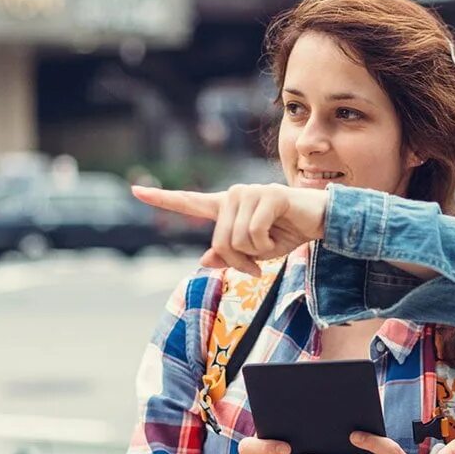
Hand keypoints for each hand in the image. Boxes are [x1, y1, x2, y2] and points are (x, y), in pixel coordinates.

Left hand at [132, 183, 327, 275]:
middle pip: (219, 242)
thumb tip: (205, 260)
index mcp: (227, 206)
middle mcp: (234, 194)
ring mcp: (250, 192)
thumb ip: (229, 256)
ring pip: (236, 241)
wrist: (319, 222)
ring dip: (257, 253)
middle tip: (258, 264)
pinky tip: (281, 233)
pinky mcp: (267, 195)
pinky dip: (268, 245)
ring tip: (273, 241)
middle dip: (240, 261)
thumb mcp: (256, 253)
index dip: (161, 199)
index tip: (135, 189)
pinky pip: (254, 234)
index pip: (189, 202)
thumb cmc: (288, 233)